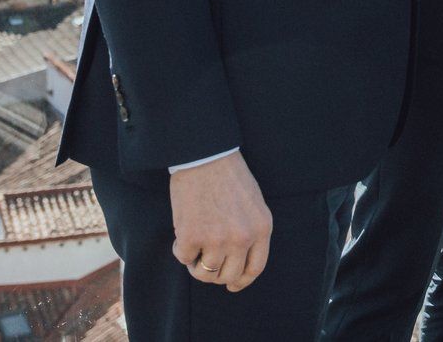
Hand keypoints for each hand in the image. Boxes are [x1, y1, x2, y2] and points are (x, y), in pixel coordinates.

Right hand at [170, 151, 271, 291]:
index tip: (232, 285)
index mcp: (262, 228)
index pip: (255, 268)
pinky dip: (181, 249)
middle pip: (229, 276)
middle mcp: (242, 238)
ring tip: (194, 244)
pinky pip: (184, 259)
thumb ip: (251, 231)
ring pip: (205, 273)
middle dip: (216, 274)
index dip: (241, 281)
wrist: (205, 156)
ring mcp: (217, 240)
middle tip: (206, 261)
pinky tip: (183, 231)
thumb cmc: (229, 176)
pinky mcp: (191, 237)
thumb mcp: (253, 203)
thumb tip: (239, 262)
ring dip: (197, 263)